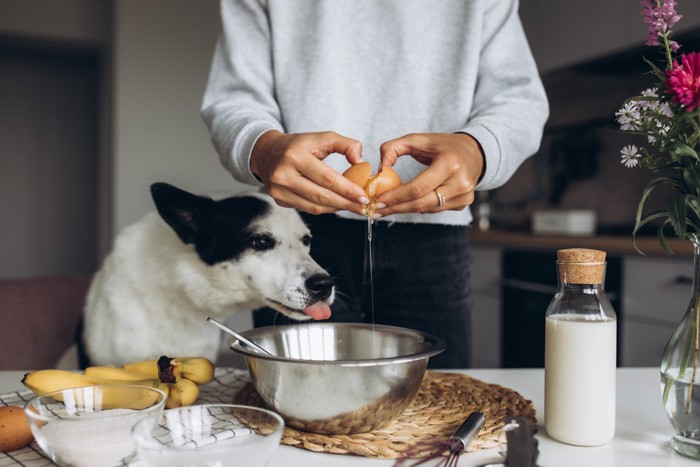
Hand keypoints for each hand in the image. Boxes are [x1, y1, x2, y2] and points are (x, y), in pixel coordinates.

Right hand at [251, 130, 368, 214]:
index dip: (347, 189)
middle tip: (364, 207)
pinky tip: (337, 205)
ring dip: (337, 208)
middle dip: (346, 203)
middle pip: (321, 195)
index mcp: (295, 156)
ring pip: (315, 206)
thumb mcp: (321, 137)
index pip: (326, 177)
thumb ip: (346, 145)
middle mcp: (283, 174)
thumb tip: (360, 162)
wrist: (267, 153)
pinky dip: (325, 208)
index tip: (364, 196)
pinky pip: (307, 209)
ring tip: (354, 207)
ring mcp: (279, 190)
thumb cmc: (299, 145)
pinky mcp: (279, 200)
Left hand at [374, 133, 484, 215]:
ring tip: (385, 209)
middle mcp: (460, 182)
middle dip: (396, 208)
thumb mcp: (418, 139)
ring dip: (404, 210)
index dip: (396, 197)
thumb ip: (393, 148)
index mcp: (449, 163)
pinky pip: (434, 209)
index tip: (378, 201)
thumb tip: (380, 169)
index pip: (418, 187)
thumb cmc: (442, 145)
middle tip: (376, 210)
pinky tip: (405, 204)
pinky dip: (418, 207)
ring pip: (427, 209)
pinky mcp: (463, 203)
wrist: (474, 153)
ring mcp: (464, 195)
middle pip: (421, 203)